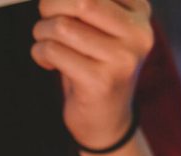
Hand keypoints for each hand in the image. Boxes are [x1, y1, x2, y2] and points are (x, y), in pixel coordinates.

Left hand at [32, 0, 153, 149]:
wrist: (106, 118)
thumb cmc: (96, 65)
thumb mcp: (101, 26)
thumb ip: (88, 3)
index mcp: (140, 13)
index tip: (58, 4)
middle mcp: (138, 35)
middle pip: (82, 0)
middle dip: (51, 5)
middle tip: (46, 16)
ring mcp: (122, 60)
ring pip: (62, 27)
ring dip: (41, 32)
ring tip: (45, 42)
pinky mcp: (101, 83)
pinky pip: (53, 51)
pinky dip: (40, 53)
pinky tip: (48, 62)